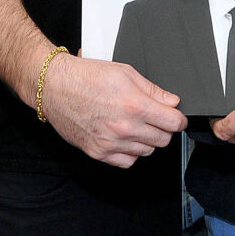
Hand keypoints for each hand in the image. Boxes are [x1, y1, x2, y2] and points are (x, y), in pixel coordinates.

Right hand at [40, 55, 186, 167]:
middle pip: (163, 139)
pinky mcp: (98, 152)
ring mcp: (110, 143)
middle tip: (158, 119)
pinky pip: (127, 162)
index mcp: (134, 106)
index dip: (179, 119)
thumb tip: (172, 102)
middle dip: (165, 129)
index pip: (173, 123)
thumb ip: (153, 90)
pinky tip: (126, 138)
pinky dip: (131, 152)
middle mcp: (124, 128)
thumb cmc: (87, 76)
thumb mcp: (126, 73)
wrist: (55, 87)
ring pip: (147, 151)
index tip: (177, 117)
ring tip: (138, 125)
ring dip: (148, 140)